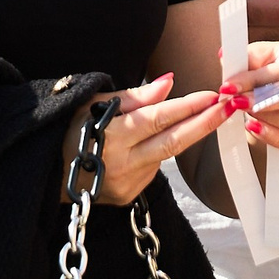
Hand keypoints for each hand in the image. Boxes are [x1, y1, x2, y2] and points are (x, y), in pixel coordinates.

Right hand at [78, 75, 225, 206]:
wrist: (48, 172)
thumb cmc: (70, 130)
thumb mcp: (94, 104)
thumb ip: (134, 97)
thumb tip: (169, 83)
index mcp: (109, 134)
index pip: (157, 119)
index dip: (187, 107)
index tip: (213, 95)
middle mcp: (121, 162)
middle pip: (173, 142)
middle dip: (205, 123)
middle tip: (230, 106)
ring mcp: (127, 182)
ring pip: (165, 155)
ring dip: (185, 135)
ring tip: (202, 115)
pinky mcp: (129, 195)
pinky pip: (153, 169)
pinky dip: (157, 152)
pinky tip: (149, 144)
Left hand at [228, 39, 278, 152]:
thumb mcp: (265, 53)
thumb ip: (247, 57)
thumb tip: (226, 59)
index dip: (254, 80)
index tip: (229, 87)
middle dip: (264, 102)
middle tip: (238, 103)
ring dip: (270, 121)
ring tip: (248, 114)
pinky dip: (275, 138)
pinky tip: (256, 128)